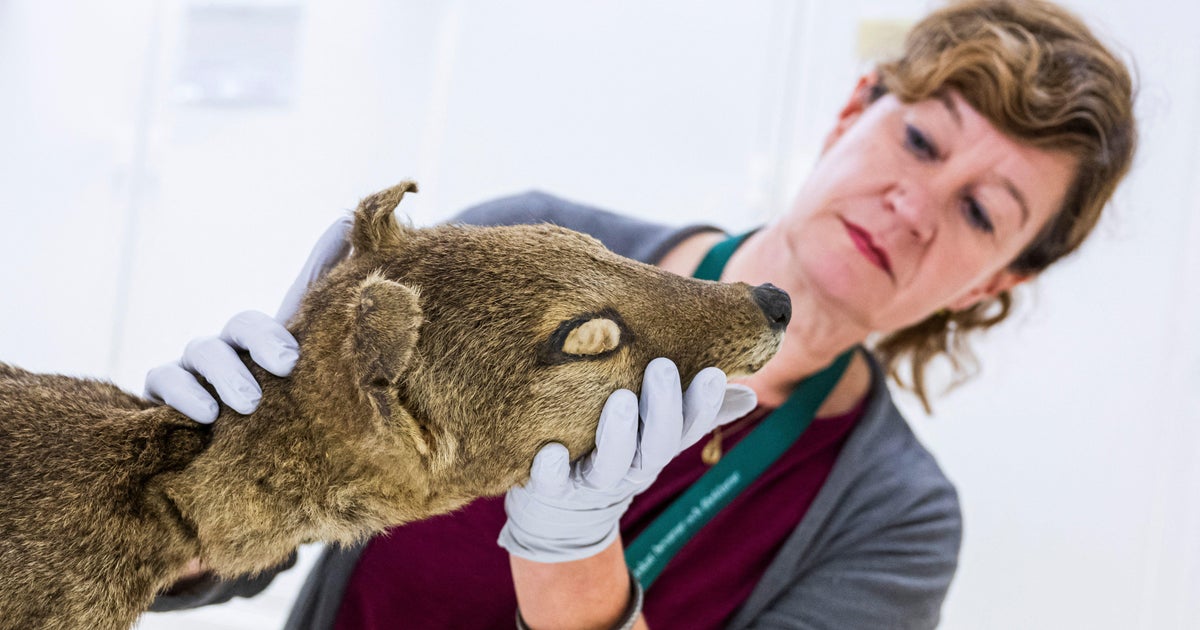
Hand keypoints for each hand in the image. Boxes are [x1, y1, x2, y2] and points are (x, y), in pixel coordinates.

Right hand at [144, 216, 352, 422]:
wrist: (242, 458)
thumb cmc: (279, 406)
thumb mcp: (308, 358)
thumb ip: (326, 296)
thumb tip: (345, 220)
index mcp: (268, 339)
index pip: (287, 302)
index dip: (290, 311)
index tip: (296, 354)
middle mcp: (231, 346)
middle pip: (241, 324)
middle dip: (262, 341)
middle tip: (287, 367)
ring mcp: (194, 368)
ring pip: (202, 350)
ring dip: (226, 375)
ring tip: (248, 404)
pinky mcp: (162, 395)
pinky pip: (161, 381)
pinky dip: (182, 394)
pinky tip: (205, 416)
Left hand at [498, 358, 757, 562]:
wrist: (565, 510)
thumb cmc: (618, 449)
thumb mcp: (656, 431)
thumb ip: (695, 411)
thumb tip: (749, 393)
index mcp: (657, 447)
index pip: (688, 427)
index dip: (704, 405)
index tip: (712, 373)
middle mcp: (631, 467)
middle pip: (655, 445)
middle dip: (662, 409)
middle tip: (662, 367)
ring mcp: (593, 481)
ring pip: (611, 464)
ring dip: (617, 434)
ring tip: (620, 398)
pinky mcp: (554, 490)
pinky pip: (553, 485)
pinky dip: (552, 471)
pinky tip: (551, 453)